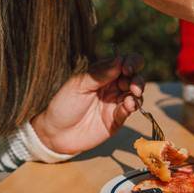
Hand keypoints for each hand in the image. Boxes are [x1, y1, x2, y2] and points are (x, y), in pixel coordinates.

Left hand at [30, 55, 144, 154]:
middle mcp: (112, 86)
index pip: (124, 62)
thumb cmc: (64, 103)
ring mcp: (115, 102)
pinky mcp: (116, 119)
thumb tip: (119, 60)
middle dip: (138, 79)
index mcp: (103, 73)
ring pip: (136, 94)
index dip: (131, 62)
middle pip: (135, 77)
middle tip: (133, 86)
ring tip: (132, 96)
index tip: (127, 68)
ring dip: (138, 93)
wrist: (56, 133)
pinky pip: (129, 110)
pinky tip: (128, 106)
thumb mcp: (79, 85)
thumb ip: (99, 74)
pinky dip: (131, 107)